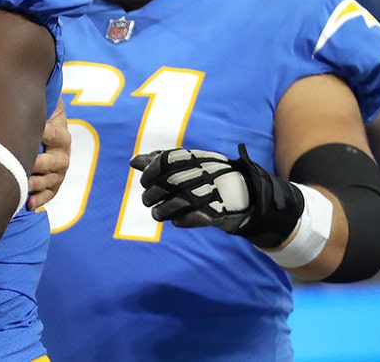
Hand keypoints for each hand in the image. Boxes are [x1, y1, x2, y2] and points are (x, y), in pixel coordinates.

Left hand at [28, 100, 70, 210]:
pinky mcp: (54, 182)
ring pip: (52, 179)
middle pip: (55, 161)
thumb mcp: (41, 107)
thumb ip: (36, 102)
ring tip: (24, 186)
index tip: (24, 133)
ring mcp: (60, 169)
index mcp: (60, 133)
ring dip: (38, 184)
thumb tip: (20, 87)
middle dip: (38, 164)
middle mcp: (63, 153)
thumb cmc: (37, 117)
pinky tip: (29, 204)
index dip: (40, 133)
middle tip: (22, 165)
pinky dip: (41, 199)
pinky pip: (51, 193)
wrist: (45, 128)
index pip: (51, 133)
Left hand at [129, 147, 252, 231]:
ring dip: (160, 211)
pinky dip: (179, 220)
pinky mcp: (216, 213)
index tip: (145, 181)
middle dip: (151, 194)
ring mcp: (210, 193)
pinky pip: (189, 218)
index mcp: (196, 158)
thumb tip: (133, 161)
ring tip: (157, 213)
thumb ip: (160, 161)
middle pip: (168, 183)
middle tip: (147, 200)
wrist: (246, 194)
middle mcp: (203, 174)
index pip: (165, 161)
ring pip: (176, 203)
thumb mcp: (187, 164)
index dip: (150, 172)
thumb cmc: (208, 176)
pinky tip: (176, 219)